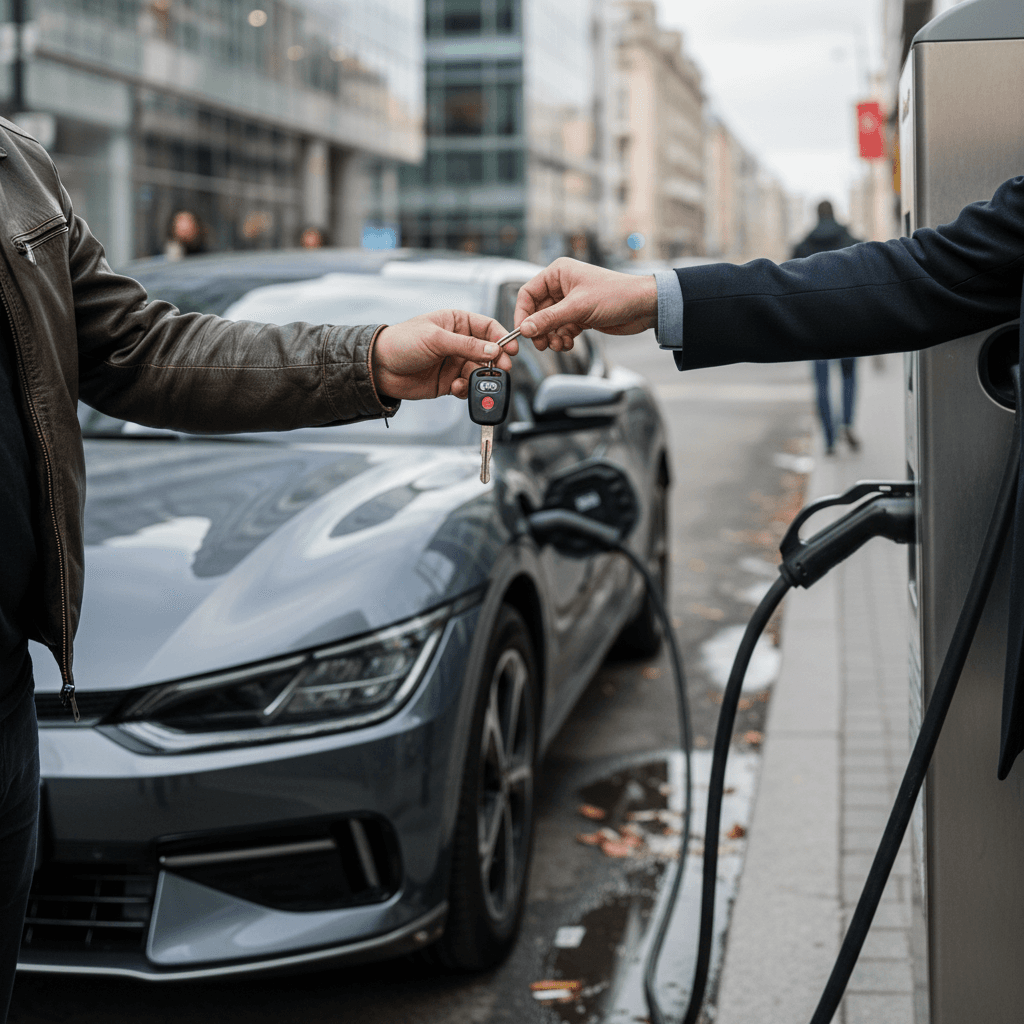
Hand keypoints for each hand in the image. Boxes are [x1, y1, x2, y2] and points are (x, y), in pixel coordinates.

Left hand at [371, 310, 515, 401]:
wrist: (379, 368)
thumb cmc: (402, 343)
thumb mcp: (436, 339)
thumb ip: (467, 345)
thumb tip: (493, 350)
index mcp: (456, 322)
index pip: (487, 327)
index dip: (501, 338)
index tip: (511, 349)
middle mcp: (458, 342)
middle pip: (488, 352)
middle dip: (495, 362)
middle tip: (501, 370)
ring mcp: (454, 362)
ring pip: (479, 371)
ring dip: (479, 378)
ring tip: (472, 381)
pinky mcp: (448, 381)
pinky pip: (467, 386)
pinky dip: (466, 390)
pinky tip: (456, 388)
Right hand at [514, 258, 657, 350]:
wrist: (643, 306)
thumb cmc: (616, 295)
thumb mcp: (578, 307)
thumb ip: (549, 319)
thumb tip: (525, 329)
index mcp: (558, 273)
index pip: (528, 293)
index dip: (522, 314)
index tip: (522, 332)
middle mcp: (562, 286)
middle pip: (537, 312)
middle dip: (539, 329)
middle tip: (542, 344)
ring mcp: (571, 302)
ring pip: (549, 323)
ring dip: (551, 336)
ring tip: (559, 345)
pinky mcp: (580, 316)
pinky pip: (562, 329)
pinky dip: (562, 338)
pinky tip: (569, 343)